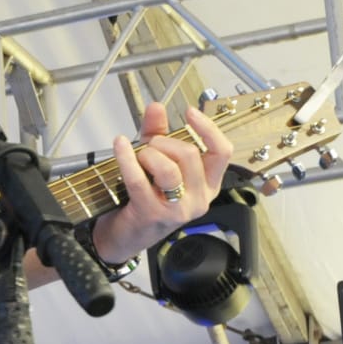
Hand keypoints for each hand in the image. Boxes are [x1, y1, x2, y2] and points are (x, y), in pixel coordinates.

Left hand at [91, 103, 232, 261]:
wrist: (123, 236)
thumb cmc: (143, 199)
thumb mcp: (155, 163)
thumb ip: (157, 134)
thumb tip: (156, 107)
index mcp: (207, 185)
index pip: (222, 152)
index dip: (208, 129)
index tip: (190, 112)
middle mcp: (198, 199)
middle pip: (190, 155)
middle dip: (164, 142)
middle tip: (149, 147)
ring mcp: (177, 210)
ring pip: (169, 169)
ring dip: (149, 154)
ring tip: (138, 156)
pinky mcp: (152, 214)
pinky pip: (139, 179)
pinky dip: (127, 158)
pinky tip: (120, 145)